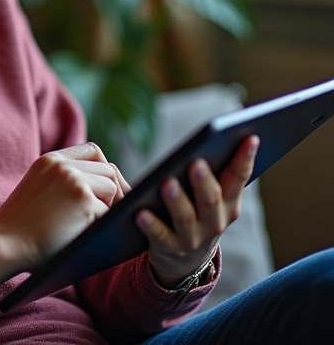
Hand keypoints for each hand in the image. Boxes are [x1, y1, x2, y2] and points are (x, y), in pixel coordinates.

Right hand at [0, 142, 130, 269]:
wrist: (3, 243)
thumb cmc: (19, 226)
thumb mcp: (37, 189)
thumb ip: (61, 180)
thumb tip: (105, 188)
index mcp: (50, 160)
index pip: (92, 151)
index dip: (103, 170)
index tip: (104, 190)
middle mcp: (62, 165)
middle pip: (108, 170)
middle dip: (111, 191)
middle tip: (105, 212)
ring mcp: (73, 180)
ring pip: (111, 188)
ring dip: (106, 207)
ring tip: (88, 223)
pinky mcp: (82, 199)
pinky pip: (107, 212)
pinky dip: (99, 225)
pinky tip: (82, 233)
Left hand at [135, 135, 259, 287]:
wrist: (185, 259)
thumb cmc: (196, 210)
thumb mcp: (209, 193)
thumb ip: (210, 168)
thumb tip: (213, 132)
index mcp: (228, 202)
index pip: (238, 177)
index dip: (245, 158)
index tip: (251, 137)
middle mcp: (215, 221)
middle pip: (210, 199)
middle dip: (204, 181)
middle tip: (197, 162)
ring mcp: (193, 237)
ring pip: (185, 218)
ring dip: (177, 200)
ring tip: (167, 183)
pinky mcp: (170, 247)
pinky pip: (159, 234)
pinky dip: (151, 224)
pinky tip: (140, 213)